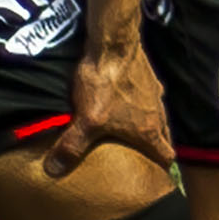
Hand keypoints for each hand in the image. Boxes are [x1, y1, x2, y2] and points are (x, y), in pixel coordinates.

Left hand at [49, 35, 175, 178]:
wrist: (113, 45)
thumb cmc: (104, 84)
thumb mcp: (85, 121)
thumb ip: (71, 147)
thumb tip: (53, 171)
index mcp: (148, 131)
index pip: (165, 156)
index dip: (160, 167)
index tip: (154, 173)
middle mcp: (157, 114)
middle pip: (164, 137)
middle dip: (155, 148)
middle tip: (140, 156)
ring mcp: (154, 94)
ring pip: (158, 117)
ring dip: (148, 126)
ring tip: (130, 131)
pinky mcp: (147, 77)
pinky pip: (148, 97)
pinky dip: (141, 104)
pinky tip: (124, 101)